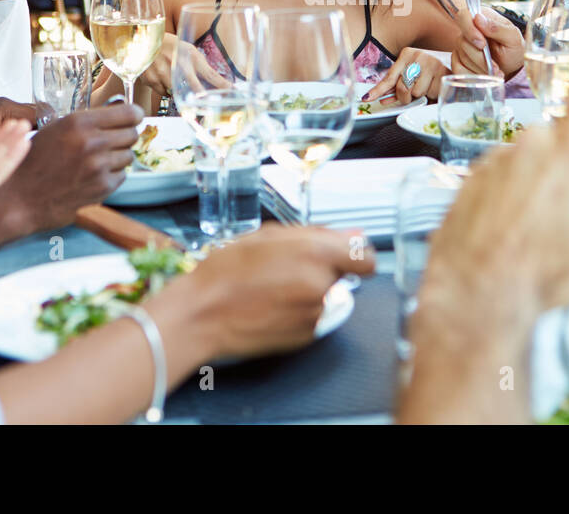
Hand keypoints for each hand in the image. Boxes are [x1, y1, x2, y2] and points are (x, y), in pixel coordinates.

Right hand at [1, 102, 144, 231]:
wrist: (19, 196)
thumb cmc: (33, 161)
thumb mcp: (56, 129)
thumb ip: (86, 121)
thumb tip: (117, 111)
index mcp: (79, 122)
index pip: (129, 113)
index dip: (134, 115)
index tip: (134, 118)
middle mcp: (92, 142)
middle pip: (132, 134)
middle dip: (124, 136)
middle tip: (111, 141)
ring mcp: (99, 166)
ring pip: (129, 155)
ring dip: (117, 157)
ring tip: (96, 161)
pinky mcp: (102, 187)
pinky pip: (122, 175)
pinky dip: (112, 175)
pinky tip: (92, 176)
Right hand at [136, 33, 229, 98]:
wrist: (142, 39)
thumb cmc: (169, 44)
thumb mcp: (187, 50)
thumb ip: (199, 65)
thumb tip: (215, 82)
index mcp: (191, 56)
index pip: (211, 74)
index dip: (223, 85)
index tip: (233, 92)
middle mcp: (179, 65)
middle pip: (195, 89)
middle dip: (202, 98)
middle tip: (206, 103)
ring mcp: (164, 74)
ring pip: (177, 93)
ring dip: (178, 91)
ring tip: (171, 77)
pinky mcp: (152, 80)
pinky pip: (163, 93)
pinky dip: (164, 89)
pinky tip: (160, 77)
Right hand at [184, 225, 374, 359]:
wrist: (202, 315)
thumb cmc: (226, 271)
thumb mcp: (268, 236)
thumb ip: (317, 233)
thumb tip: (353, 234)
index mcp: (316, 253)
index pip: (366, 257)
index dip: (356, 255)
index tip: (346, 256)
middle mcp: (321, 285)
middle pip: (341, 274)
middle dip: (322, 268)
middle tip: (287, 266)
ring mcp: (315, 313)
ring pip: (325, 295)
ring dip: (307, 290)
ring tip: (271, 286)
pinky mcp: (306, 335)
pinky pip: (312, 316)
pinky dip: (298, 310)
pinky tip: (270, 305)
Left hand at [362, 48, 449, 104]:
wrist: (458, 64)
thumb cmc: (430, 72)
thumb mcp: (412, 75)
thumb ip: (397, 85)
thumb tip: (383, 99)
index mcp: (407, 53)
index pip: (389, 77)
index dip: (378, 90)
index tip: (367, 98)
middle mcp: (418, 55)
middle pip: (401, 87)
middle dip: (404, 97)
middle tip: (411, 95)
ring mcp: (432, 63)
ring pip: (416, 92)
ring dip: (420, 95)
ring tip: (427, 86)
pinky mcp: (443, 73)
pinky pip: (429, 93)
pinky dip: (431, 94)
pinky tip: (435, 86)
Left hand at [423, 78, 568, 315]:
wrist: (482, 288)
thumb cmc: (549, 266)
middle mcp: (535, 143)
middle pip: (553, 135)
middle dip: (560, 159)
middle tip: (565, 202)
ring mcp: (499, 157)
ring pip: (523, 158)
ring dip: (529, 181)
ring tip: (532, 227)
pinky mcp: (471, 176)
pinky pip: (497, 177)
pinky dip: (502, 196)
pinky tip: (506, 230)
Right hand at [451, 5, 524, 78]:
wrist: (512, 65)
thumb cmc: (513, 48)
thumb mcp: (513, 37)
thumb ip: (497, 28)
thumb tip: (478, 19)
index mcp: (481, 19)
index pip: (463, 16)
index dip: (469, 31)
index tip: (482, 45)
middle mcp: (468, 31)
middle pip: (462, 41)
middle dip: (479, 57)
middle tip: (495, 66)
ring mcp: (462, 46)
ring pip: (461, 57)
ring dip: (479, 68)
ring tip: (495, 72)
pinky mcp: (458, 60)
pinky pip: (457, 69)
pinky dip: (472, 75)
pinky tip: (485, 76)